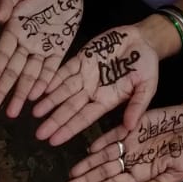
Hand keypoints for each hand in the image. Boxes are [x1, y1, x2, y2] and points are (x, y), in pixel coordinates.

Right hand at [0, 0, 81, 115]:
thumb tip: (0, 18)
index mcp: (14, 29)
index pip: (2, 54)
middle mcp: (26, 43)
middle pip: (13, 70)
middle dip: (3, 89)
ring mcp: (42, 47)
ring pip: (30, 74)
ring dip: (22, 92)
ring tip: (13, 112)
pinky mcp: (59, 47)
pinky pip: (51, 68)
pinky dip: (45, 82)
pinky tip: (37, 97)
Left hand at [32, 26, 158, 143]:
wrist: (143, 40)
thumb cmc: (147, 65)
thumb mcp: (147, 86)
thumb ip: (137, 106)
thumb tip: (130, 128)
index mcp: (106, 100)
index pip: (84, 118)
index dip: (69, 129)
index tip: (54, 141)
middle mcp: (92, 90)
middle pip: (69, 108)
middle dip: (54, 121)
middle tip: (39, 134)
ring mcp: (84, 75)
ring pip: (63, 91)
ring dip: (49, 101)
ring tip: (34, 113)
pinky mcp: (80, 58)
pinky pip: (64, 70)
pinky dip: (52, 79)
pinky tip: (40, 88)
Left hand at [65, 104, 182, 181]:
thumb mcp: (178, 173)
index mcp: (141, 173)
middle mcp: (131, 159)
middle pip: (104, 171)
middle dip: (86, 180)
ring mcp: (129, 143)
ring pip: (104, 155)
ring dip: (88, 163)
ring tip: (72, 172)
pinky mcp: (131, 126)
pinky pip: (114, 135)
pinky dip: (102, 141)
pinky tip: (90, 149)